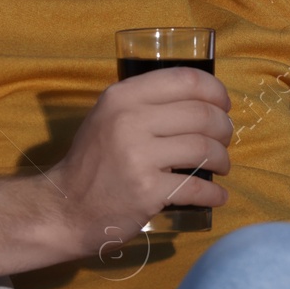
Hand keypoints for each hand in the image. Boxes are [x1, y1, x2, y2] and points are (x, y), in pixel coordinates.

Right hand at [42, 66, 232, 254]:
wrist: (64, 208)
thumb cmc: (93, 161)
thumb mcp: (108, 117)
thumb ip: (145, 103)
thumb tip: (200, 99)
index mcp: (123, 97)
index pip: (185, 80)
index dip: (215, 91)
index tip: (224, 105)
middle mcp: (129, 121)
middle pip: (202, 115)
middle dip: (224, 129)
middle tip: (224, 140)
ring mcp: (138, 157)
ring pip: (204, 148)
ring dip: (222, 159)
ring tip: (221, 166)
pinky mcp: (147, 191)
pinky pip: (196, 187)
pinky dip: (214, 194)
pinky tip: (218, 196)